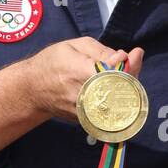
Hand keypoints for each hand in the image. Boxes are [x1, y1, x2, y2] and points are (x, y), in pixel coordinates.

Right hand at [23, 38, 144, 121]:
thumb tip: (123, 58)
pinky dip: (116, 98)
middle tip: (132, 62)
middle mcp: (85, 95)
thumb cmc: (52, 63)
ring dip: (126, 88)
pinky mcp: (87, 121)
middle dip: (132, 75)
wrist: (32, 90)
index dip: (130, 65)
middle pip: (122, 90)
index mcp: (81, 73)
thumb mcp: (74, 46)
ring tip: (121, 74)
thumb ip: (101, 51)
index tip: (135, 54)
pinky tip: (112, 86)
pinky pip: (110, 110)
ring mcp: (87, 112)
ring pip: (119, 102)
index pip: (115, 73)